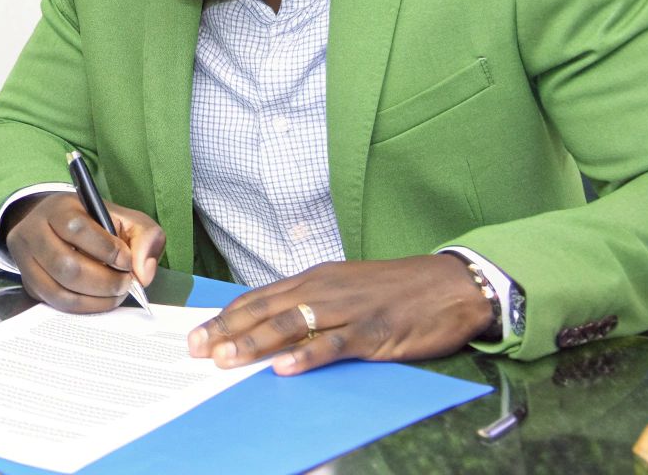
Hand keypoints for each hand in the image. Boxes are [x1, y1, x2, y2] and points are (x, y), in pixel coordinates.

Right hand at [4, 191, 164, 312]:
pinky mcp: (29, 285)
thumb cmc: (95, 223)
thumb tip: (143, 273)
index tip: (126, 260)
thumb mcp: (124, 218)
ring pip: (60, 291)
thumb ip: (145, 237)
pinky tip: (101, 300)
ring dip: (96, 299)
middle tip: (126, 283)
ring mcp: (26, 261)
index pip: (76, 228)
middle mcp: (33, 233)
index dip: (106, 249)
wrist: (58, 227)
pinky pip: (57, 304)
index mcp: (56, 209)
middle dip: (104, 281)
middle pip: (66, 265)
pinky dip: (85, 307)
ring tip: (116, 292)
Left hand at [187, 255, 493, 374]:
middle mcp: (324, 289)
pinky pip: (334, 344)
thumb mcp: (347, 288)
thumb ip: (312, 303)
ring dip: (255, 343)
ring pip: (291, 325)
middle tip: (196, 348)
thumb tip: (274, 326)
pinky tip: (284, 367)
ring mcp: (348, 309)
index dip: (226, 316)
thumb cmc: (398, 289)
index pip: (259, 297)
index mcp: (315, 279)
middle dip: (227, 330)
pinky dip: (307, 356)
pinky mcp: (373, 330)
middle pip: (265, 310)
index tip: (197, 333)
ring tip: (226, 359)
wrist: (450, 284)